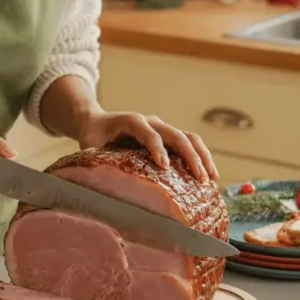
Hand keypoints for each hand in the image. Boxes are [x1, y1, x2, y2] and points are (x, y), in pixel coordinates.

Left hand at [76, 109, 217, 182]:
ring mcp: (161, 127)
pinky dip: (201, 156)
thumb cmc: (93, 137)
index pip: (148, 134)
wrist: (96, 122)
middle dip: (189, 156)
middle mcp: (150, 121)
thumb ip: (92, 158)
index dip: (157, 149)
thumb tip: (93, 178)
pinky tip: (209, 175)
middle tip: (198, 178)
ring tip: (210, 178)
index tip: (165, 167)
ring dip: (201, 156)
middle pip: (175, 134)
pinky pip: (189, 143)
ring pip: (188, 137)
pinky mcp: (167, 135)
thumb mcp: (88, 146)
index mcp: (131, 121)